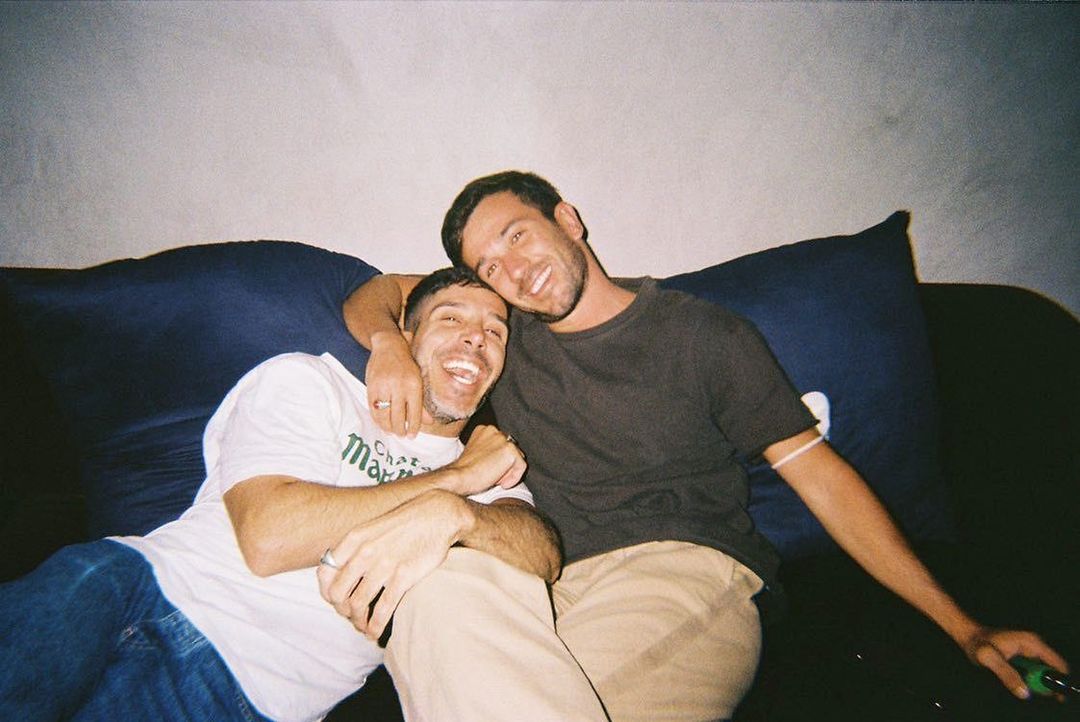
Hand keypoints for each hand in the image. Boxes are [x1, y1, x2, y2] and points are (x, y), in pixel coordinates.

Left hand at [316, 491, 467, 639]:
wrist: (438, 515)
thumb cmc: (406, 523)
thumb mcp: (373, 528)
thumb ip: (355, 548)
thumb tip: (338, 571)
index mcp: (354, 539)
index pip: (325, 572)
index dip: (327, 592)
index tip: (337, 600)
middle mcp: (365, 552)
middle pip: (338, 593)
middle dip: (342, 611)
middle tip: (352, 616)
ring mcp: (384, 565)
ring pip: (358, 605)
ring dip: (358, 622)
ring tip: (364, 627)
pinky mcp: (404, 576)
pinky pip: (382, 610)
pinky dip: (375, 626)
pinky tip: (375, 632)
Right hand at [366, 330, 423, 437]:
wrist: (389, 346)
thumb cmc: (407, 365)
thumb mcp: (418, 381)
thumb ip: (422, 402)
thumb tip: (429, 422)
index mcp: (414, 385)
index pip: (414, 412)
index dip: (413, 427)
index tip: (412, 436)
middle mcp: (399, 386)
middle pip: (398, 417)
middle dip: (400, 430)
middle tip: (402, 435)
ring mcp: (383, 387)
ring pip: (384, 415)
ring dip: (388, 427)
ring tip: (392, 432)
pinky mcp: (371, 387)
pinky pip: (373, 409)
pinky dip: (377, 419)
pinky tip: (382, 424)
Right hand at [441, 424, 526, 496]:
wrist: (459, 478)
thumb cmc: (465, 472)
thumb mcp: (477, 453)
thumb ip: (490, 450)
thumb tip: (503, 458)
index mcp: (485, 429)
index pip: (503, 444)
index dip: (498, 460)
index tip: (488, 469)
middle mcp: (494, 430)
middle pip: (512, 450)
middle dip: (505, 464)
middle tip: (490, 475)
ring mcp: (503, 439)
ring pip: (517, 458)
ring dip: (508, 471)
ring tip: (493, 477)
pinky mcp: (510, 450)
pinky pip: (522, 467)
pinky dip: (514, 478)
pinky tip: (500, 483)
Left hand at [961, 626, 1069, 698]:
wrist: (969, 636)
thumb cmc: (977, 643)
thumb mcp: (988, 659)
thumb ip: (1006, 674)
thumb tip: (1025, 692)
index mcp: (1032, 643)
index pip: (1058, 664)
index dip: (1058, 681)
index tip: (1051, 693)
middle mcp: (1035, 645)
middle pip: (1053, 670)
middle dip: (1045, 683)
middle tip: (1028, 689)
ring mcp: (1031, 650)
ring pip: (1044, 672)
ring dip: (1036, 682)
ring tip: (1015, 679)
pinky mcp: (1026, 655)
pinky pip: (1035, 671)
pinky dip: (1029, 679)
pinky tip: (1015, 679)